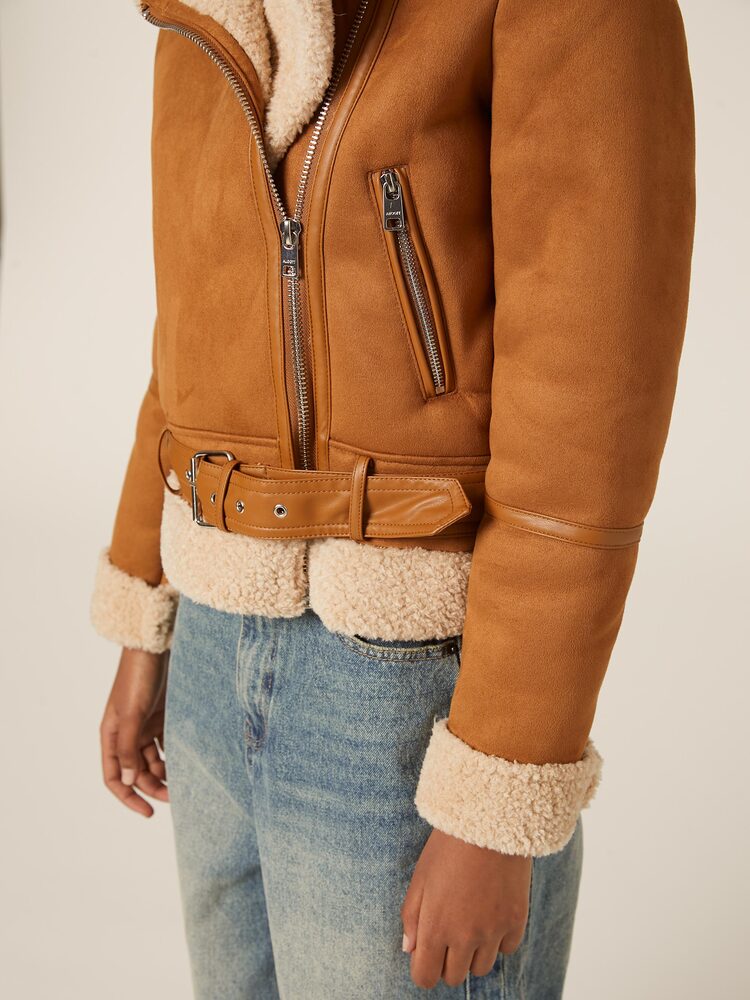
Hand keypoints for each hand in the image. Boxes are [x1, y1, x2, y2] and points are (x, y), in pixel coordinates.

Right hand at [100, 647, 169, 816]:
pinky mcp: (161, 716)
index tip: (148, 812)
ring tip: (185, 784)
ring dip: (165, 773)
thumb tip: (127, 781)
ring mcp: (144, 726)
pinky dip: (175, 755)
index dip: (128, 798)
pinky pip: (167, 744)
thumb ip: (128, 748)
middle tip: (176, 798)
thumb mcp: (132, 714)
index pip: (113, 777)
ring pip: (153, 760)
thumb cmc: (139, 677)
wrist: (155, 648)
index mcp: (111, 735)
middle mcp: (125, 734)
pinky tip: (188, 763)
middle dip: (153, 787)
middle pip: (136, 772)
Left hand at [401, 829, 530, 988]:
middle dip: (447, 959)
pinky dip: (498, 939)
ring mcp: (493, 932)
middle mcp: (465, 938)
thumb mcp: (420, 877)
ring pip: (481, 968)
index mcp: (435, 928)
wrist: (489, 822)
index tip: (426, 951)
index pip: (425, 978)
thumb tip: (409, 948)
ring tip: (470, 919)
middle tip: (448, 930)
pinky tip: (491, 913)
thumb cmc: (448, 846)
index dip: (423, 967)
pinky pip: (506, 949)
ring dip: (473, 952)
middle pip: (454, 976)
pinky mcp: (516, 922)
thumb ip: (411, 917)